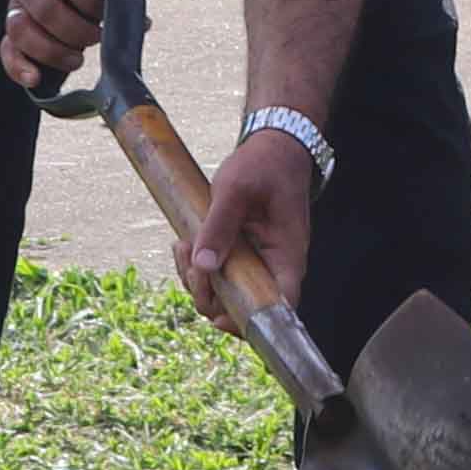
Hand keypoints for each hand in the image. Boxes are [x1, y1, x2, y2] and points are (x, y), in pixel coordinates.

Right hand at [0, 0, 107, 97]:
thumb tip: (143, 24)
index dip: (91, 1)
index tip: (109, 15)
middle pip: (46, 10)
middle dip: (76, 33)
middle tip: (97, 40)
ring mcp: (16, 2)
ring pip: (21, 31)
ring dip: (52, 52)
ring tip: (77, 60)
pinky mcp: (11, 24)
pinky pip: (6, 48)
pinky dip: (17, 67)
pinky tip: (34, 79)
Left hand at [180, 127, 316, 308]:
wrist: (275, 148)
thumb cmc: (264, 165)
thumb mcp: (236, 188)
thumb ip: (219, 226)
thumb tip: (204, 266)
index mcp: (287, 255)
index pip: (279, 307)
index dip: (249, 321)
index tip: (217, 314)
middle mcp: (275, 267)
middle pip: (245, 309)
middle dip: (209, 296)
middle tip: (190, 263)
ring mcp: (259, 263)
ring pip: (227, 296)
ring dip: (197, 281)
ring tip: (183, 246)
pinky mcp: (243, 257)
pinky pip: (219, 277)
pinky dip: (197, 268)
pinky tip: (185, 245)